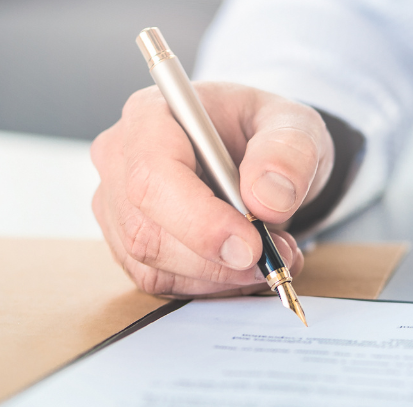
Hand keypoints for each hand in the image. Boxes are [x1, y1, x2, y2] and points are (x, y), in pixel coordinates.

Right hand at [91, 82, 332, 296]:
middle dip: (218, 259)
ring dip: (222, 275)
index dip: (198, 220)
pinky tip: (245, 265)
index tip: (251, 246)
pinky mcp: (128, 244)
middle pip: (146, 231)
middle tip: (278, 255)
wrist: (260, 157)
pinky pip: (163, 282)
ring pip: (154, 265)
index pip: (152, 175)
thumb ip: (289, 152)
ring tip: (273, 253)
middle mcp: (121, 159)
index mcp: (151, 114)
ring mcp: (117, 205)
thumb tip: (268, 199)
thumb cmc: (267, 132)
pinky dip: (213, 285)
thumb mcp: (294, 125)